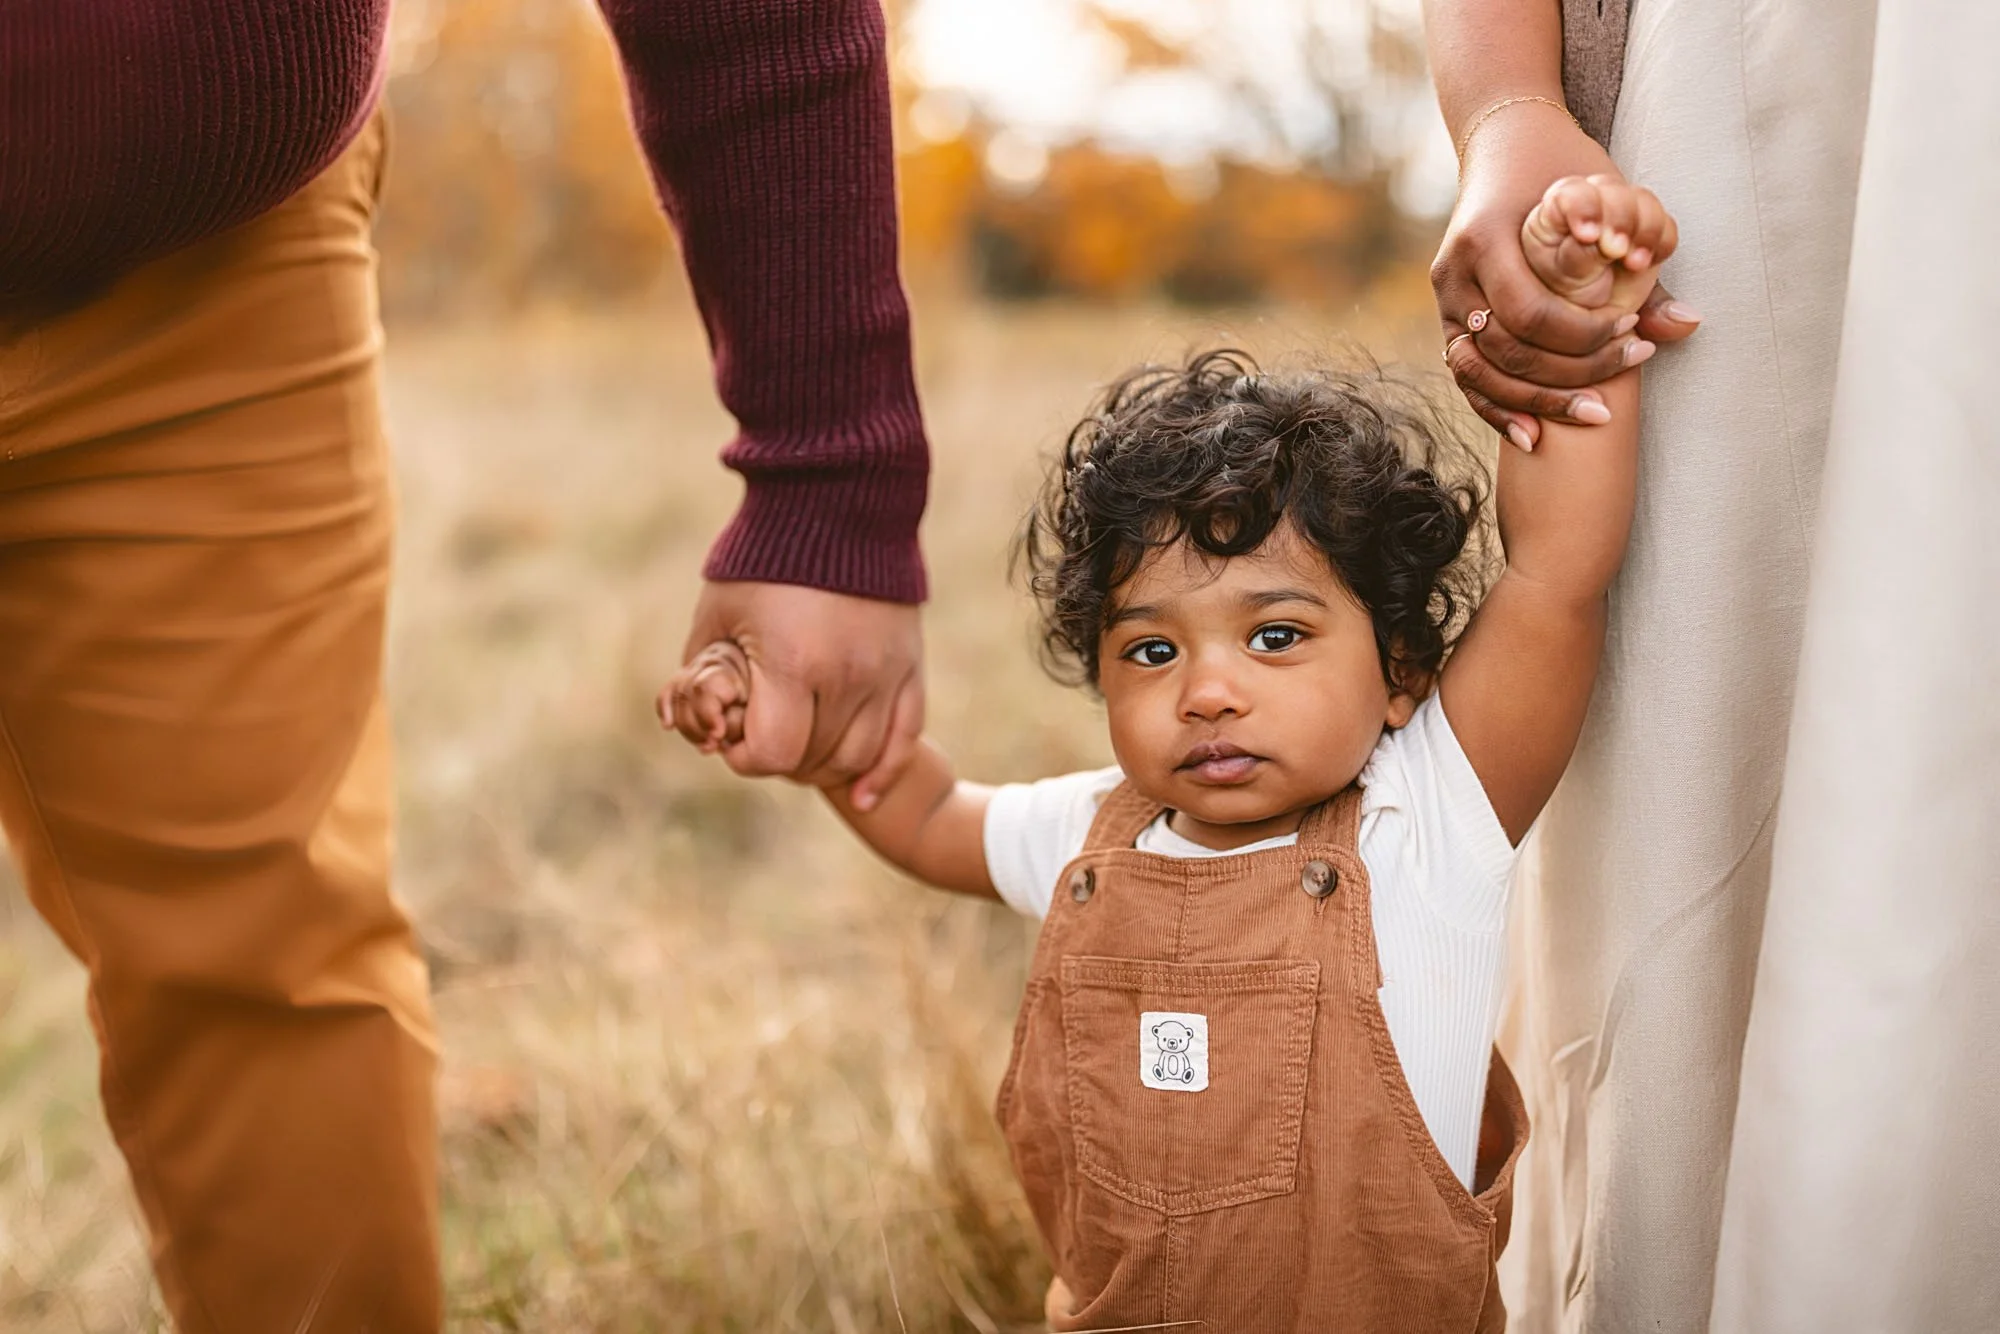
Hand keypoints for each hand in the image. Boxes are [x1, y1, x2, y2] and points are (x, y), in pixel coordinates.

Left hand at [658, 581, 923, 808]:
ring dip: (826, 768)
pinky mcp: (910, 664)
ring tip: (802, 754)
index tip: (734, 735)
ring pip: (861, 756)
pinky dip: (884, 770)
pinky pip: (907, 736)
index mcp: (793, 663)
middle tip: (764, 735)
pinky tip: (862, 793)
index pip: (774, 753)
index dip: (747, 756)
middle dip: (782, 759)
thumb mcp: (716, 612)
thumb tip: (698, 728)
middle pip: (816, 760)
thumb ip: (702, 674)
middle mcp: (846, 676)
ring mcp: (885, 672)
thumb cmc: (764, 556)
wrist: (836, 501)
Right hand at [1433, 115, 1700, 447]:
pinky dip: (1498, 408)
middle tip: (1620, 384)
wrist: (1505, 143)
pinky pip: (1466, 378)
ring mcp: (1444, 298)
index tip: (1632, 340)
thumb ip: (1639, 271)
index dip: (1583, 340)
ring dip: (1533, 403)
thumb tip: (1686, 325)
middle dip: (1566, 377)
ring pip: (1477, 374)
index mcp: (1485, 239)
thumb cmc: (1563, 169)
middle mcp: (1454, 272)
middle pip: (1504, 351)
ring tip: (1588, 416)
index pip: (1529, 313)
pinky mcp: (1448, 318)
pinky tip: (1532, 435)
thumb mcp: (1604, 205)